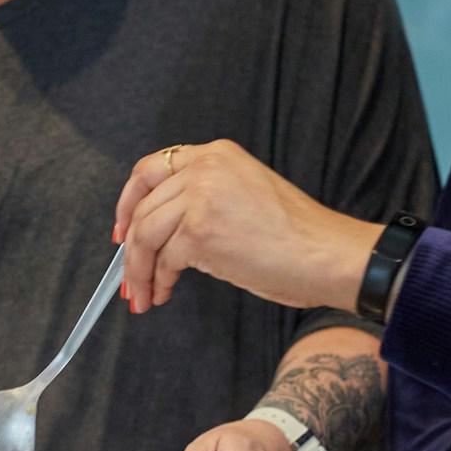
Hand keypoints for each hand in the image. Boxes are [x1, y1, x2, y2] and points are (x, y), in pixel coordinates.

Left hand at [112, 140, 381, 313]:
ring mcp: (200, 197)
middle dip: (130, 249)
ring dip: (139, 271)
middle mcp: (205, 167)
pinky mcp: (200, 231)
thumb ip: (205, 198)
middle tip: (129, 279)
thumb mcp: (247, 194)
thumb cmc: (299, 237)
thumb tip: (163, 232)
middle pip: (143, 208)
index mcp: (217, 154)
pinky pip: (164, 259)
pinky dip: (159, 280)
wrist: (328, 254)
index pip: (151, 169)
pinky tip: (166, 293)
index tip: (122, 230)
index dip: (128, 202)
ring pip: (145, 235)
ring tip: (143, 296)